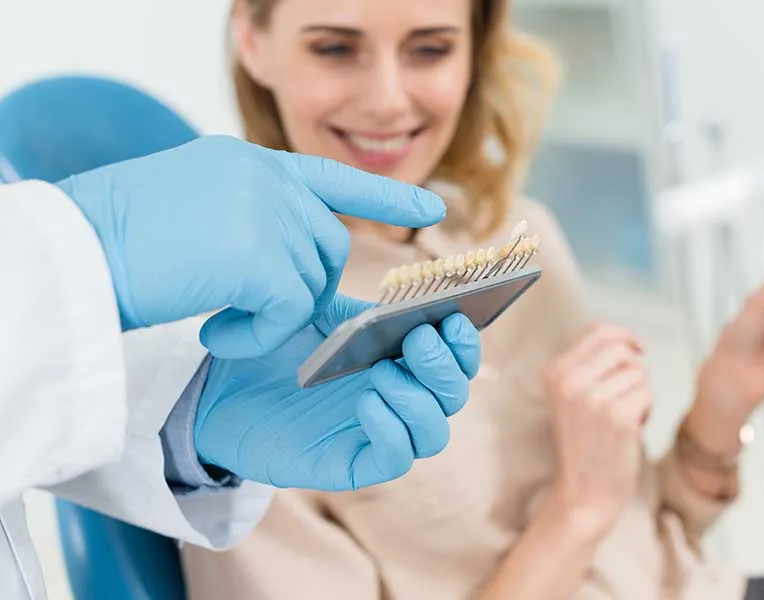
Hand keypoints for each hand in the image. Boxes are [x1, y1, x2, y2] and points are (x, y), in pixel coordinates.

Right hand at [56, 135, 445, 357]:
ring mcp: (262, 210)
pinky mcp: (256, 253)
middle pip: (325, 244)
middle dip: (303, 285)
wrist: (69, 256)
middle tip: (248, 306)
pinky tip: (216, 331)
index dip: (383, 197)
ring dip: (271, 314)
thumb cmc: (119, 241)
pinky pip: (290, 309)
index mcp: (248, 163)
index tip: (430, 208)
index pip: (330, 177)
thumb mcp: (193, 206)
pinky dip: (259, 333)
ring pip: (310, 280)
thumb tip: (294, 243)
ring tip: (215, 317)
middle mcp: (262, 177)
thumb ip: (250, 213)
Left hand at [193, 294, 480, 490]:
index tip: (453, 317)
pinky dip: (391, 431)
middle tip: (416, 340)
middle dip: (443, 368)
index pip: (456, 358)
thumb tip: (408, 300)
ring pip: (433, 432)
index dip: (464, 342)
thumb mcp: (324, 317)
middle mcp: (401, 399)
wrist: (222, 385)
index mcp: (402, 361)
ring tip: (381, 374)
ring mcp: (381, 434)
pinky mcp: (354, 464)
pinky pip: (395, 458)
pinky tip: (366, 403)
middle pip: (453, 395)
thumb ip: (367, 312)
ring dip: (419, 401)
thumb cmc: (279, 347)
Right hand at [542, 324, 651, 534]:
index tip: (636, 349)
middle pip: (621, 348)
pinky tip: (631, 429)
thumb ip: (588, 365)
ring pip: (638, 372)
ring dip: (639, 393)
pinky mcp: (618, 417)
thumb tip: (627, 339)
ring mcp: (593, 399)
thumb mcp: (571, 397)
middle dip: (633, 368)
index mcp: (554, 373)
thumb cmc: (585, 443)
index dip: (623, 336)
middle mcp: (569, 382)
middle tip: (626, 394)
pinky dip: (646, 410)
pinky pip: (648, 393)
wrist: (584, 492)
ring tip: (623, 417)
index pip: (597, 331)